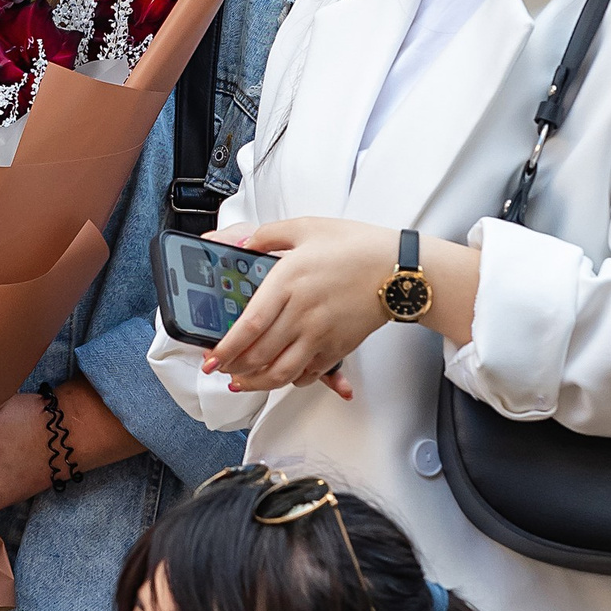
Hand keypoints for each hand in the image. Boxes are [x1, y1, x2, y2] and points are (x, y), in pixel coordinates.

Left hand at [206, 220, 478, 395]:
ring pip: (281, 373)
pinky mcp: (338, 347)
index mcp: (289, 282)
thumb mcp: (306, 227)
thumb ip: (267, 235)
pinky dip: (289, 380)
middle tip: (220, 369)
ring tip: (241, 381)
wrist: (399, 268)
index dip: (227, 347)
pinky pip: (308, 373)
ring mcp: (321, 334)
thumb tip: (240, 244)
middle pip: (260, 355)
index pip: (250, 325)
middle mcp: (303, 313)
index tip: (211, 358)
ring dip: (256, 383)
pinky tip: (280, 376)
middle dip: (234, 368)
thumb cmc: (356, 246)